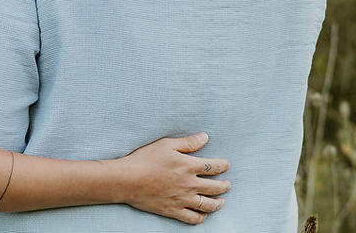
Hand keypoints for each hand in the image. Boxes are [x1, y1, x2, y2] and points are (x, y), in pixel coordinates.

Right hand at [111, 133, 229, 224]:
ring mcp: (183, 199)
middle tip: (227, 184)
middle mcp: (190, 184)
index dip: (223, 165)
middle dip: (224, 186)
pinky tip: (203, 214)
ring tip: (221, 201)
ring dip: (218, 203)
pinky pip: (193, 218)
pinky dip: (202, 217)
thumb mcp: (166, 144)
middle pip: (215, 187)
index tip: (227, 165)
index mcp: (189, 166)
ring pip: (208, 205)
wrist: (127, 179)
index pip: (214, 166)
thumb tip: (205, 137)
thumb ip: (188, 142)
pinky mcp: (174, 210)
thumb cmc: (145, 159)